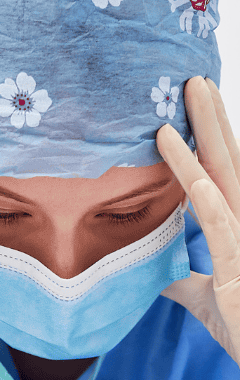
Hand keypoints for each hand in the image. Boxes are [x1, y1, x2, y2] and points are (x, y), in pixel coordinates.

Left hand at [157, 77, 239, 365]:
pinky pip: (222, 221)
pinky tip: (186, 168)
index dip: (207, 140)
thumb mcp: (206, 301)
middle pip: (229, 161)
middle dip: (212, 119)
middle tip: (193, 78)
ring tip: (190, 97)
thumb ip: (181, 282)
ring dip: (206, 136)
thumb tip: (150, 272)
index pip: (221, 174)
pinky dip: (202, 192)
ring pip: (225, 177)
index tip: (189, 107)